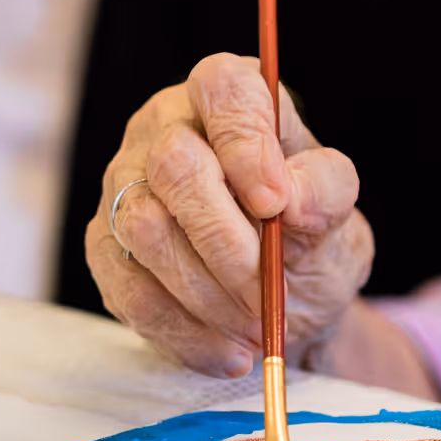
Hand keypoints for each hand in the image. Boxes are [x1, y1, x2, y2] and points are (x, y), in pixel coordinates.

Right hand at [85, 52, 373, 377]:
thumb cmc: (305, 237)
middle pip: (173, 165)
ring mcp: (123, 186)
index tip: (274, 204)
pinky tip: (228, 351)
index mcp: (227, 97)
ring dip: (206, 291)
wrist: (280, 299)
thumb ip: (325, 191)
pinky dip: (185, 331)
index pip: (222, 89)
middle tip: (268, 292)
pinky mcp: (104, 248)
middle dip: (226, 241)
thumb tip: (291, 198)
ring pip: (143, 228)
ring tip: (255, 324)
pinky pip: (129, 290)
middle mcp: (165, 128)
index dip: (245, 143)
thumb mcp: (336, 213)